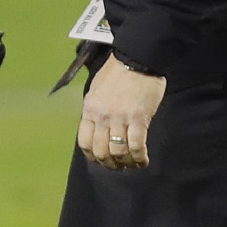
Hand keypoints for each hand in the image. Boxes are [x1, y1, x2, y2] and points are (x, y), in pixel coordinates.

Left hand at [80, 55, 166, 169]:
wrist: (137, 59)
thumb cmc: (117, 73)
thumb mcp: (97, 91)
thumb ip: (96, 110)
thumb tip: (98, 127)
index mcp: (89, 110)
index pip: (84, 141)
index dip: (92, 155)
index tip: (100, 160)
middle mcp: (102, 116)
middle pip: (101, 150)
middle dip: (109, 163)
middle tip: (118, 167)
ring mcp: (120, 118)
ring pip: (118, 151)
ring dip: (126, 163)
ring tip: (132, 165)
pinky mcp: (139, 118)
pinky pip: (136, 145)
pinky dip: (139, 157)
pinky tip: (143, 161)